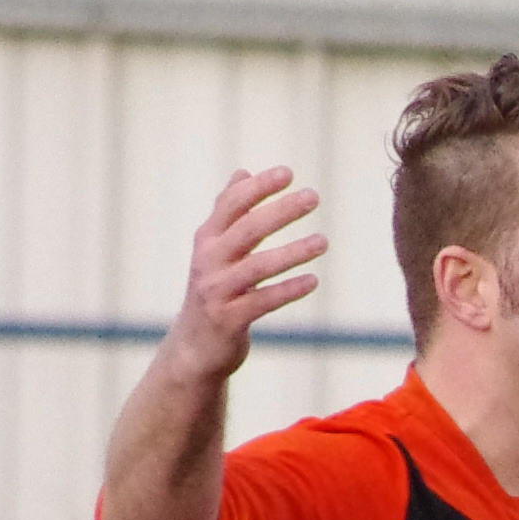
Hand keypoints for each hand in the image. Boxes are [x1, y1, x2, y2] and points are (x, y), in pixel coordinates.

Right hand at [166, 168, 325, 385]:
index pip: (232, 205)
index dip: (258, 187)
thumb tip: (242, 172)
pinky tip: (313, 281)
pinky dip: (288, 290)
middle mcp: (209, 261)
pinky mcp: (229, 319)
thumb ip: (228, 212)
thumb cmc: (215, 292)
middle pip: (247, 229)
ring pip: (258, 265)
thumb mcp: (216, 249)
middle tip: (313, 196)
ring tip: (323, 242)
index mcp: (208, 239)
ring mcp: (217, 290)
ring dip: (292, 251)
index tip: (287, 172)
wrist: (195, 347)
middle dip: (280, 210)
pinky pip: (263, 301)